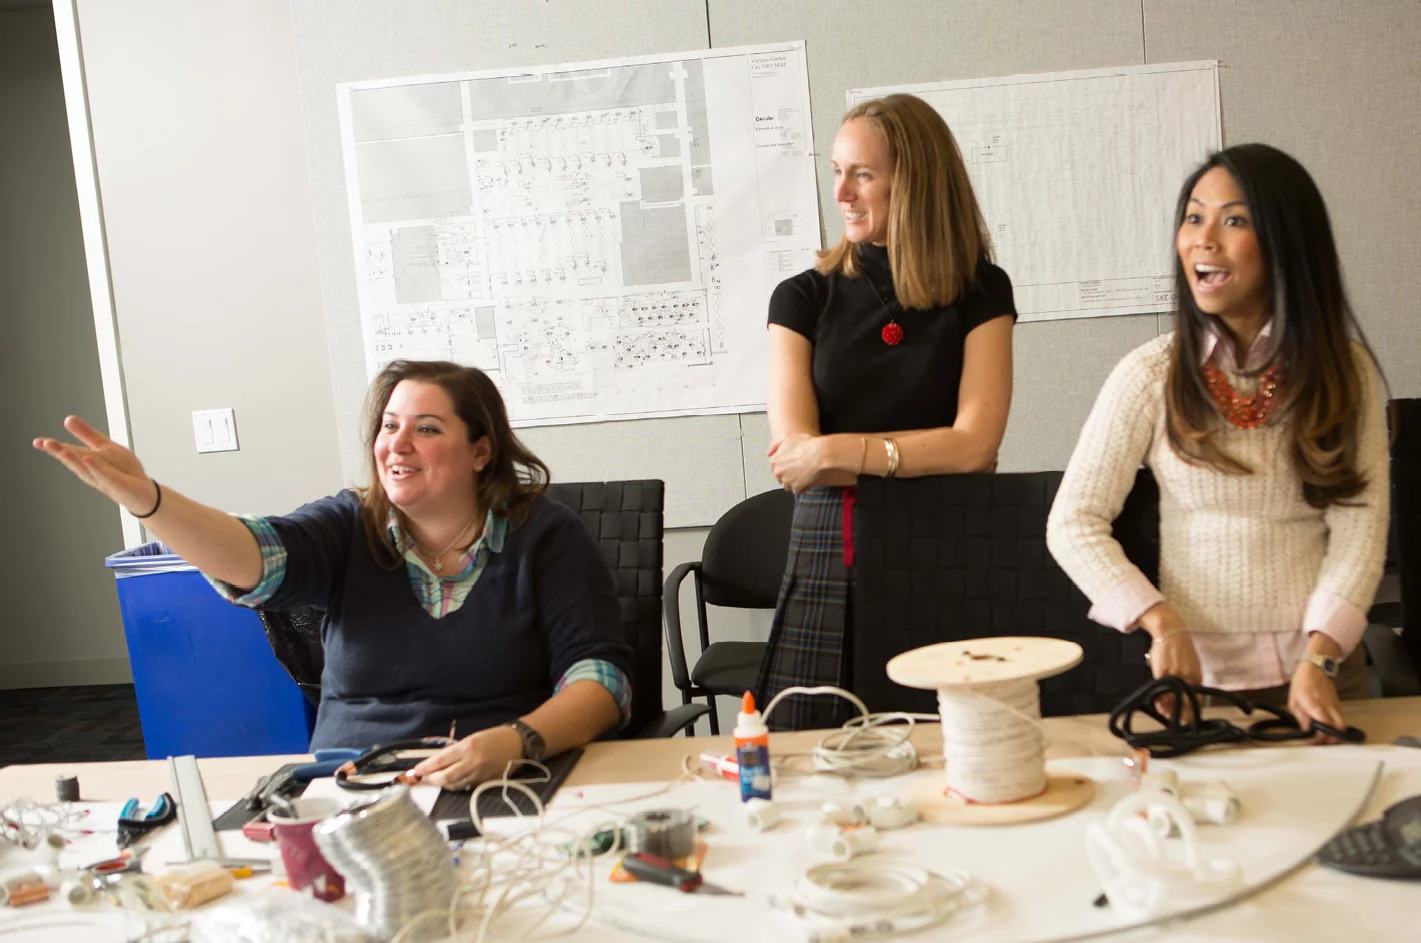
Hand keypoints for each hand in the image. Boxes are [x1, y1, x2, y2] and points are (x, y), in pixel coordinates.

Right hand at [34, 416, 157, 514]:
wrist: (143, 489)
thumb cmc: (123, 469)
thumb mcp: (104, 447)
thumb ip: (87, 434)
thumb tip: (67, 419)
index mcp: (86, 459)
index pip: (68, 451)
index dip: (53, 447)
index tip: (37, 442)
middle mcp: (90, 470)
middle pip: (73, 459)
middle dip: (59, 451)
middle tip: (45, 443)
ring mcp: (101, 477)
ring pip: (84, 468)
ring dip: (73, 459)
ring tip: (61, 450)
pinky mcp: (115, 483)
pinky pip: (103, 475)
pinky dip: (95, 467)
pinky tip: (88, 459)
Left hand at [409, 725, 523, 789]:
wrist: (519, 743)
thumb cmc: (495, 737)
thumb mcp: (472, 739)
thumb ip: (456, 752)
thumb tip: (438, 763)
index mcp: (467, 747)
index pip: (440, 761)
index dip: (425, 768)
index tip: (415, 771)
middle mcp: (472, 762)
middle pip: (444, 777)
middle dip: (431, 780)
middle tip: (424, 779)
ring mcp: (479, 774)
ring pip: (454, 785)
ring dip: (443, 784)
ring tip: (437, 780)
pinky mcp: (486, 782)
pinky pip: (466, 787)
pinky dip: (457, 786)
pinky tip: (454, 782)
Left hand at [767, 432, 825, 493]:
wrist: (820, 454)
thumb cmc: (806, 444)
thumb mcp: (788, 438)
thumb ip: (775, 445)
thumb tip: (768, 454)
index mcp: (774, 460)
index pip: (775, 467)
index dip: (784, 466)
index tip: (792, 464)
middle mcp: (778, 472)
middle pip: (781, 477)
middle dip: (788, 475)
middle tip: (799, 469)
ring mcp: (786, 481)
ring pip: (788, 485)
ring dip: (794, 482)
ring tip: (804, 475)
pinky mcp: (796, 488)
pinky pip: (797, 490)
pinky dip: (802, 487)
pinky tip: (808, 480)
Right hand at [1138, 603, 1198, 718]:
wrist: (1169, 630)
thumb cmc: (1180, 647)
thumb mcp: (1190, 663)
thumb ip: (1190, 677)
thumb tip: (1187, 691)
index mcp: (1197, 675)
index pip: (1197, 698)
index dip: (1193, 711)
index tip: (1190, 721)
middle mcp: (1187, 676)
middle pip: (1186, 701)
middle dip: (1183, 714)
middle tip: (1179, 723)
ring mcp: (1174, 674)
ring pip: (1173, 697)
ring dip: (1169, 709)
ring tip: (1166, 716)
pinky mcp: (1161, 672)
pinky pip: (1161, 690)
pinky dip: (1160, 699)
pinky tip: (1159, 705)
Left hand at [1289, 662, 1345, 743]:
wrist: (1315, 668)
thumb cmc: (1302, 683)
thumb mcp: (1293, 701)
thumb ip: (1300, 717)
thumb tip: (1307, 729)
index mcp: (1315, 706)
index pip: (1324, 727)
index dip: (1320, 738)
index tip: (1313, 742)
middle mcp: (1328, 707)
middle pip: (1339, 728)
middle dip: (1333, 739)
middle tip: (1323, 742)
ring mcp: (1335, 706)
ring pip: (1342, 724)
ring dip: (1335, 733)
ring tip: (1325, 737)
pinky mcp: (1338, 704)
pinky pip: (1340, 719)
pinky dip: (1336, 726)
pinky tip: (1327, 727)